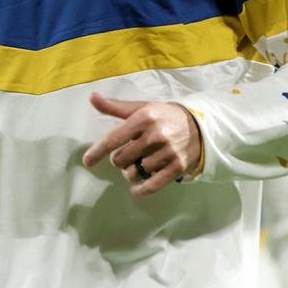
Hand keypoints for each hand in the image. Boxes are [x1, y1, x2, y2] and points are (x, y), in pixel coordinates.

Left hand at [82, 93, 201, 196]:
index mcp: (143, 118)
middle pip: (121, 159)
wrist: (199, 126)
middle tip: (129, 154)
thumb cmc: (163, 116)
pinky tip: (135, 190)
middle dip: (120, 159)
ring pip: (135, 172)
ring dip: (132, 172)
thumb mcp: (141, 108)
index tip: (87, 161)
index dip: (98, 151)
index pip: (114, 138)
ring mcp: (167, 152)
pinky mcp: (178, 167)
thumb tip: (92, 97)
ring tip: (138, 164)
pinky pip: (153, 185)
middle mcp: (155, 135)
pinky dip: (141, 190)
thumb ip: (115, 106)